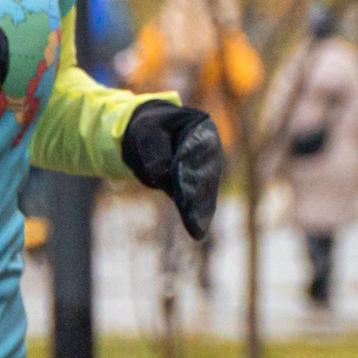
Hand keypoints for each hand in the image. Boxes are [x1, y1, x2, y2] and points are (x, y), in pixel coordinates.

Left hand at [122, 100, 223, 242]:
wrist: (154, 133)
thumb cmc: (150, 128)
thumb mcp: (146, 130)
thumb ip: (153, 149)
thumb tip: (159, 176)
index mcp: (201, 128)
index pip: (194, 150)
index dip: (188, 170)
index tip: (181, 187)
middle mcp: (211, 150)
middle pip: (204, 174)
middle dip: (196, 195)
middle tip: (190, 215)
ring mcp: (209, 168)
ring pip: (205, 191)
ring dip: (200, 210)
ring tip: (196, 229)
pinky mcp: (201, 184)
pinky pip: (201, 200)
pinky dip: (198, 213)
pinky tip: (197, 229)